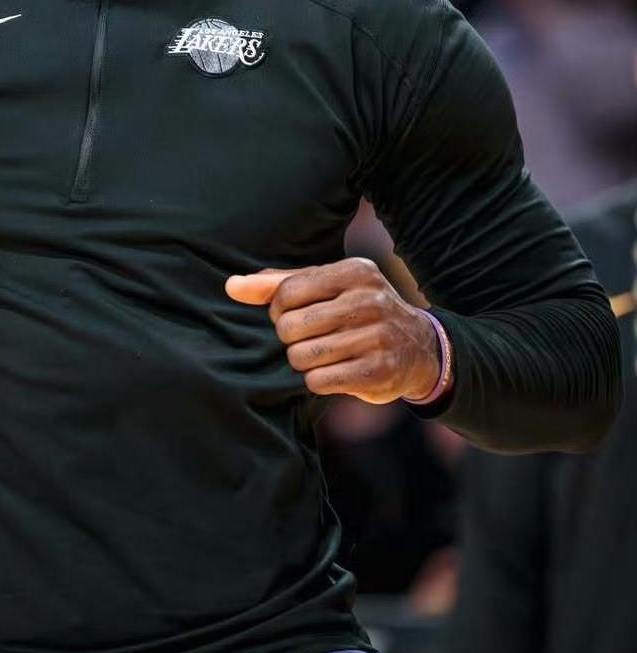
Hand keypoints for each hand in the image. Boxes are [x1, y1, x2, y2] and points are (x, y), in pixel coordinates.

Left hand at [225, 257, 440, 403]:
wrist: (420, 347)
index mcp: (354, 272)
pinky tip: (333, 372)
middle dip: (290, 338)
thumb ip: (279, 284)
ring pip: (302, 357)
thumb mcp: (327, 287)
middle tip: (308, 339)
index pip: (287, 292)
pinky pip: (319, 381)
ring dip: (303, 362)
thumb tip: (231, 286)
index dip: (279, 311)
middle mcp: (368, 300)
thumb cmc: (358, 311)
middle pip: (290, 327)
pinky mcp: (379, 372)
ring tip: (320, 356)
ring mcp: (377, 337)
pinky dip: (317, 381)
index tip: (292, 317)